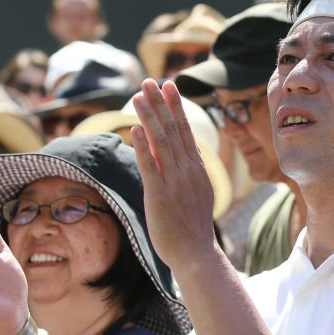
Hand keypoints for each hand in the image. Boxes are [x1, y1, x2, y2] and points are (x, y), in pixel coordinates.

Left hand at [131, 79, 219, 270]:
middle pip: (173, 130)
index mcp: (196, 169)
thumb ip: (185, 173)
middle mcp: (187, 170)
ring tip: (139, 95)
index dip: (176, 107)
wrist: (197, 254)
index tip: (169, 86)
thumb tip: (176, 156)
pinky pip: (150, 166)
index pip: (185, 131)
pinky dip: (143, 146)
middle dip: (161, 103)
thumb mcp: (194, 194)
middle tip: (151, 81)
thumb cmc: (192, 228)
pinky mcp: (159, 195)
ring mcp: (174, 181)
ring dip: (150, 116)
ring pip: (161, 142)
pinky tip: (136, 128)